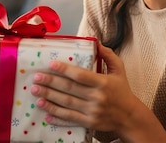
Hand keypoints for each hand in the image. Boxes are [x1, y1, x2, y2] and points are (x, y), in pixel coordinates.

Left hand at [30, 42, 165, 141]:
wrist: (129, 117)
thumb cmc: (122, 91)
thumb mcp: (119, 70)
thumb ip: (108, 55)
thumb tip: (96, 42)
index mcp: (103, 82)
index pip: (80, 75)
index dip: (65, 70)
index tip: (51, 64)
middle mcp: (96, 97)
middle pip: (69, 89)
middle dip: (50, 82)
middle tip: (36, 78)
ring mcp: (92, 111)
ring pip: (67, 104)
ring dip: (49, 98)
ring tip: (36, 92)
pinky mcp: (89, 122)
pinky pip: (70, 118)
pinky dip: (57, 116)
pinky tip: (45, 112)